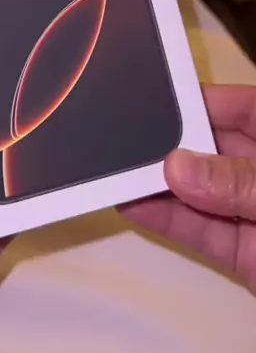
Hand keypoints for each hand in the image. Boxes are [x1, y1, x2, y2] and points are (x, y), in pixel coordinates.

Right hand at [121, 85, 255, 292]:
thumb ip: (238, 181)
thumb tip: (177, 168)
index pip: (237, 107)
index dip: (193, 101)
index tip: (146, 98)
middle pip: (210, 149)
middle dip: (166, 146)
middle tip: (114, 138)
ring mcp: (253, 211)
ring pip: (199, 193)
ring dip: (158, 186)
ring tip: (110, 173)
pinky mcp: (246, 254)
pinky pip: (202, 232)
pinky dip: (169, 222)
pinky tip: (133, 207)